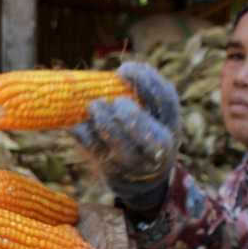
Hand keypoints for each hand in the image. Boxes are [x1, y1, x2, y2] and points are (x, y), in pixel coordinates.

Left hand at [71, 63, 180, 212]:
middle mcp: (159, 148)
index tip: (123, 68)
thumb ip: (140, 96)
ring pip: (122, 148)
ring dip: (104, 124)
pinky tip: (77, 125)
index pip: (165, 100)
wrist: (141, 180)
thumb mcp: (152, 116)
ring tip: (93, 106)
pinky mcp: (114, 174)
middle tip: (114, 101)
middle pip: (147, 132)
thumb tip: (112, 75)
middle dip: (129, 114)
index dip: (145, 81)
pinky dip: (85, 138)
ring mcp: (136, 165)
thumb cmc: (144, 134)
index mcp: (170, 125)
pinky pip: (98, 156)